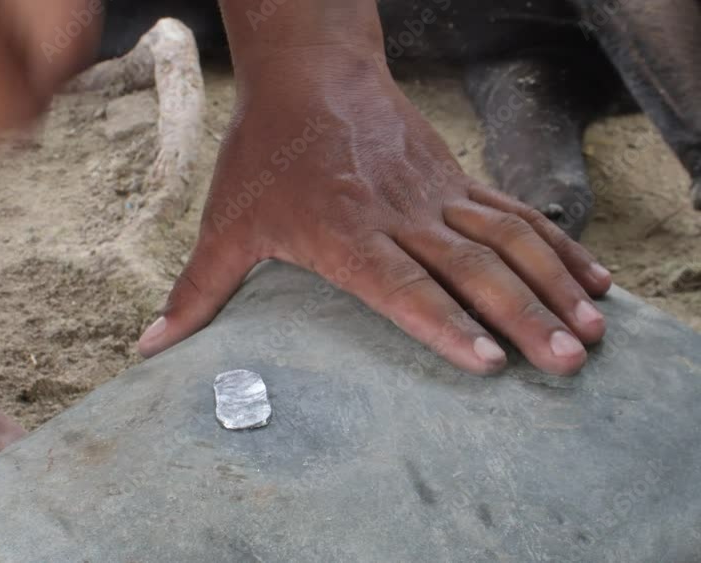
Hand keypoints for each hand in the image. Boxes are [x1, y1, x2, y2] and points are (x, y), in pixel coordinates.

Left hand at [138, 52, 610, 375]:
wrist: (309, 73)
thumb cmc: (265, 153)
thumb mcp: (225, 223)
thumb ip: (196, 292)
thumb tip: (149, 349)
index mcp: (344, 233)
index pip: (402, 284)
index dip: (445, 322)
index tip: (488, 362)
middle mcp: (399, 214)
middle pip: (470, 269)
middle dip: (521, 317)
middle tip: (563, 364)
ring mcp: (435, 193)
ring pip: (506, 241)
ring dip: (553, 286)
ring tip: (592, 331)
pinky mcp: (456, 177)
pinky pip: (515, 214)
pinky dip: (557, 247)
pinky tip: (594, 279)